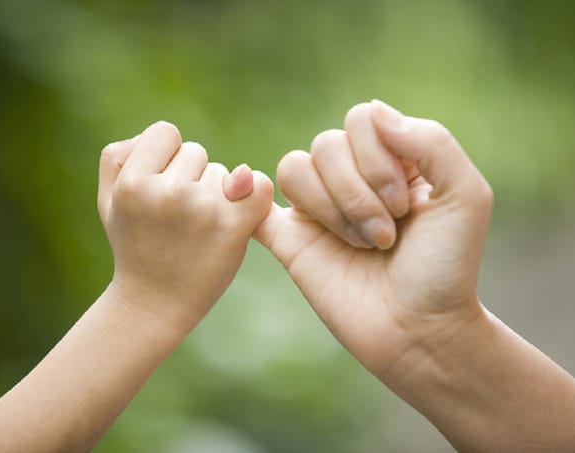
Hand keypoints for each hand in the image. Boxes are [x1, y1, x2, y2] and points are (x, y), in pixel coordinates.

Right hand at [98, 121, 272, 331]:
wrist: (153, 304)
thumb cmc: (133, 244)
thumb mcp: (108, 198)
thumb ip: (119, 154)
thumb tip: (173, 139)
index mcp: (133, 183)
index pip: (165, 132)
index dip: (165, 157)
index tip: (160, 185)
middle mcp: (168, 193)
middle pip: (196, 152)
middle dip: (190, 177)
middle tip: (176, 216)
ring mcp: (202, 210)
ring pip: (225, 172)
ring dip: (216, 194)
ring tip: (196, 229)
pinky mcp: (233, 228)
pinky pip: (259, 186)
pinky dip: (255, 195)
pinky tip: (239, 215)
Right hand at [254, 100, 492, 377]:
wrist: (419, 330)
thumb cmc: (447, 267)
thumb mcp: (466, 196)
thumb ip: (431, 142)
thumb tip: (373, 112)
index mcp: (391, 159)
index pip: (361, 120)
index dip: (377, 158)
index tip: (405, 207)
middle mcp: (351, 177)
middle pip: (326, 144)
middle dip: (358, 192)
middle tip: (387, 235)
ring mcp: (318, 207)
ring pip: (295, 168)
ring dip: (331, 208)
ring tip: (361, 244)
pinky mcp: (290, 238)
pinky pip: (255, 201)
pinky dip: (249, 193)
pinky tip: (266, 203)